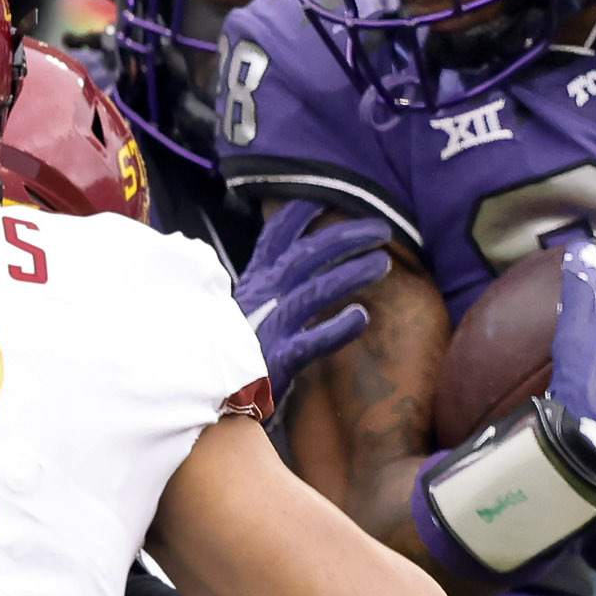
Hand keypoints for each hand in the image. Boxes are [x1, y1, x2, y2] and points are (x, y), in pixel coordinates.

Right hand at [235, 203, 393, 398]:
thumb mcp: (247, 310)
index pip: (277, 235)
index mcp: (255, 282)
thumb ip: (270, 285)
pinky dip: (336, 328)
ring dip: (350, 273)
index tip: (332, 193)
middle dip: (345, 235)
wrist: (211, 401)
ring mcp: (269, 328)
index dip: (302, 211)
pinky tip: (362, 317)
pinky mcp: (277, 361)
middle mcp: (261, 298)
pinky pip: (311, 341)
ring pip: (313, 290)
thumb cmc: (235, 355)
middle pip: (305, 254)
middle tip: (382, 229)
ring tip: (383, 263)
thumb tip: (298, 262)